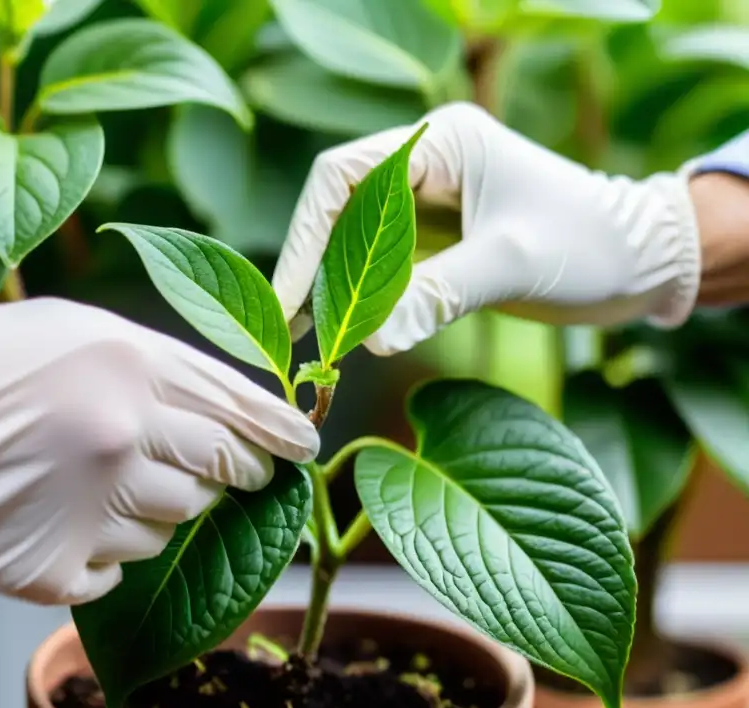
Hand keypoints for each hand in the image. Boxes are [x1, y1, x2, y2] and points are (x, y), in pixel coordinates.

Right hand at [0, 298, 318, 604]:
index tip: (303, 448)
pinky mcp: (62, 567)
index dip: (280, 432)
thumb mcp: (69, 330)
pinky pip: (121, 569)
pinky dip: (107, 549)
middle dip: (227, 472)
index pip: (239, 408)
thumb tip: (223, 399)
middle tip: (218, 470)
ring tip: (102, 482)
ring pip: (174, 524)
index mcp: (130, 366)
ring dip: (157, 507)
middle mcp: (126, 437)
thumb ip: (153, 360)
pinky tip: (67, 519)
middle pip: (220, 472)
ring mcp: (96, 508)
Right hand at [273, 102, 701, 354]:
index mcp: (440, 144)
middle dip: (311, 265)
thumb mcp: (513, 265)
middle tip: (289, 326)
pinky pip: (377, 261)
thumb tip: (370, 339)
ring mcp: (427, 199)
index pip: (341, 178)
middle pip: (336, 207)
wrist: (643, 262)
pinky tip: (338, 326)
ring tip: (302, 334)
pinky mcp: (435, 235)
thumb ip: (439, 295)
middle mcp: (425, 163)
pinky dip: (356, 292)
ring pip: (351, 236)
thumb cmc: (590, 246)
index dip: (307, 238)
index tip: (290, 299)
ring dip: (327, 283)